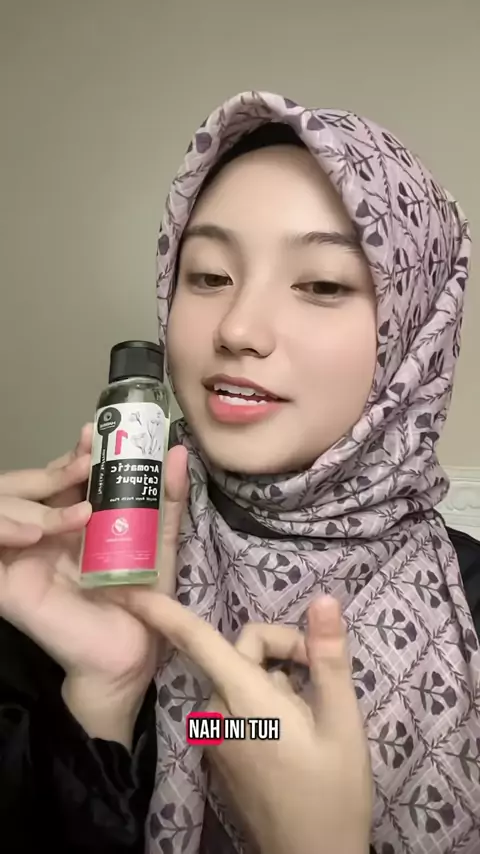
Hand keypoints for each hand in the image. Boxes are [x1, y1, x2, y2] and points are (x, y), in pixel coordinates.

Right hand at [0, 427, 187, 746]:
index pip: (63, 477)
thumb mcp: (159, 542)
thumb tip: (179, 452)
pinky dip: (5, 529)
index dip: (75, 454)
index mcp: (74, 522)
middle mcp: (44, 534)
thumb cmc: (143, 601)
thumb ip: (167, 500)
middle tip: (89, 455)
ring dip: (36, 496)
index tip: (96, 435)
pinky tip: (37, 531)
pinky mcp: (9, 585)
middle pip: (33, 485)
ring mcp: (23, 557)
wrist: (130, 655)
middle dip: (60, 466)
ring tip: (78, 502)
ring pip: (6, 507)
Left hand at [124, 591, 372, 853]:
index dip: (159, 610)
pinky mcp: (220, 752)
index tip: (127, 589)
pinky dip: (262, 699)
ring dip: (274, 677)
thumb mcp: (342, 722)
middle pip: (240, 650)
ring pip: (240, 676)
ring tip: (313, 710)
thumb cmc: (332, 792)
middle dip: (281, 649)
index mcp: (243, 697)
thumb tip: (324, 599)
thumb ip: (329, 657)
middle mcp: (218, 711)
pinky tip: (294, 728)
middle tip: (321, 674)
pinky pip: (236, 704)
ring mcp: (216, 734)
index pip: (196, 640)